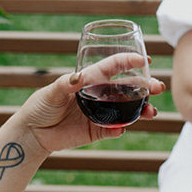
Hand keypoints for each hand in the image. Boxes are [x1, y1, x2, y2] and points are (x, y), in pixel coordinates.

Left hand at [17, 54, 165, 156]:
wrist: (33, 133)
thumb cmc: (40, 106)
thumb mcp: (51, 92)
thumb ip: (65, 85)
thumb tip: (78, 77)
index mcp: (89, 80)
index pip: (112, 67)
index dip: (128, 61)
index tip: (143, 58)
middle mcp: (99, 95)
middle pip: (127, 88)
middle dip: (145, 86)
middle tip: (158, 86)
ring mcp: (100, 113)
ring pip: (127, 110)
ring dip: (141, 109)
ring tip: (152, 112)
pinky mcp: (98, 131)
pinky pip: (114, 130)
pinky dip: (120, 129)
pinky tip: (122, 128)